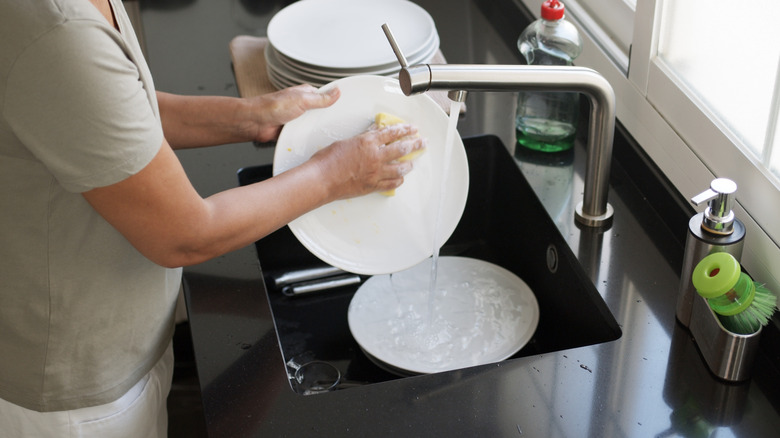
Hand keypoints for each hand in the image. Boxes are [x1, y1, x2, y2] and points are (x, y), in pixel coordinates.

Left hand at [242, 84, 340, 142]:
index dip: (336, 102)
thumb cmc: (272, 107)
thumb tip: (337, 91)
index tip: (347, 108)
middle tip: (341, 125)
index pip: (326, 96)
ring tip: (330, 134)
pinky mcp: (293, 131)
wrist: (255, 123)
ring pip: (314, 125)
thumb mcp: (302, 100)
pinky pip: (305, 135)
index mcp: (306, 94)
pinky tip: (315, 141)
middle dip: (328, 118)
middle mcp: (302, 105)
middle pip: (321, 113)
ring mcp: (298, 119)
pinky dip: (308, 138)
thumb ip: (321, 98)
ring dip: (317, 129)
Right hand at [310, 124, 425, 199]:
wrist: (322, 179)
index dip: (405, 130)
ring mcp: (375, 172)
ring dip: (409, 164)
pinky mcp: (372, 186)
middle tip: (423, 143)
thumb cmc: (328, 160)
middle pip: (402, 148)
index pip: (392, 133)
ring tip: (413, 162)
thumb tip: (372, 135)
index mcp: (368, 142)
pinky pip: (391, 183)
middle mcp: (375, 156)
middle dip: (415, 144)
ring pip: (400, 168)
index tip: (413, 128)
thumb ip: (362, 139)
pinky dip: (398, 180)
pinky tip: (400, 178)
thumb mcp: (347, 142)